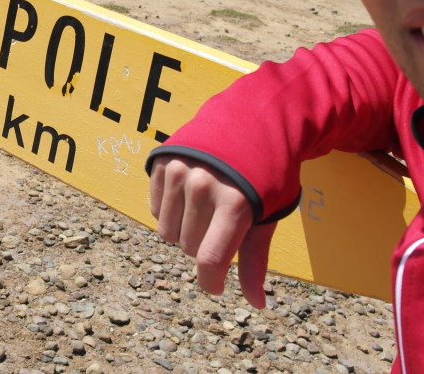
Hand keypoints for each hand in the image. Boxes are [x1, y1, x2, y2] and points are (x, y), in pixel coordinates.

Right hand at [149, 155, 274, 308]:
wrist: (249, 120)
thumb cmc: (265, 174)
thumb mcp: (267, 214)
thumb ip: (256, 260)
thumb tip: (257, 303)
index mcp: (235, 203)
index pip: (210, 259)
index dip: (211, 281)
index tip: (215, 286)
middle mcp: (203, 186)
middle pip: (188, 247)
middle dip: (203, 246)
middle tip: (219, 227)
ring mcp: (179, 172)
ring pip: (167, 231)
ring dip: (184, 230)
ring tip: (204, 210)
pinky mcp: (162, 162)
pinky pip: (155, 209)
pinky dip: (170, 211)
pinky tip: (188, 195)